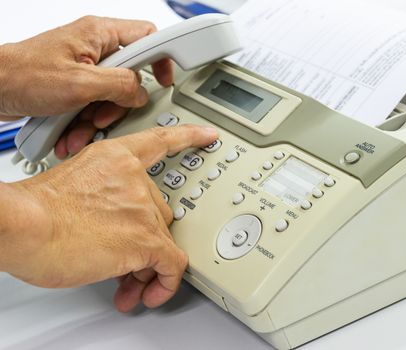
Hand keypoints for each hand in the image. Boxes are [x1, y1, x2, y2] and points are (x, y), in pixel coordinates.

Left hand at [0, 16, 172, 158]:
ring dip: (99, 118)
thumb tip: (141, 93)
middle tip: (106, 114)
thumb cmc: (22, 76)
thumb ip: (120, 85)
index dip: (162, 57)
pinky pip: (92, 104)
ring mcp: (83, 67)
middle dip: (119, 104)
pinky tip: (71, 133)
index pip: (147, 36)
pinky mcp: (73, 84)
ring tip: (80, 130)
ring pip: (111, 95)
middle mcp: (93, 48)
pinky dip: (84, 121)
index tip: (165, 80)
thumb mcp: (81, 84)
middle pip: (130, 76)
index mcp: (99, 34)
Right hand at [2, 124, 217, 311]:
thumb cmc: (33, 210)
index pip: (161, 141)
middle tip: (127, 261)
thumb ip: (102, 197)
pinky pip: (172, 264)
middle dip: (146, 240)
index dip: (188, 138)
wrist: (22, 225)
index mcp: (116, 159)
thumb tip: (110, 227)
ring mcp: (143, 208)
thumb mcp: (73, 187)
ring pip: (163, 241)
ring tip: (129, 284)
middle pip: (159, 212)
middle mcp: (136, 180)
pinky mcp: (146, 239)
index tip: (207, 135)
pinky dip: (166, 283)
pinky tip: (152, 293)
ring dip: (147, 267)